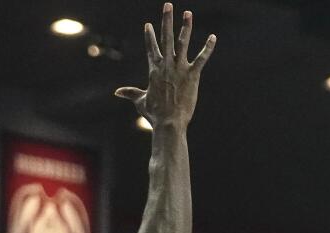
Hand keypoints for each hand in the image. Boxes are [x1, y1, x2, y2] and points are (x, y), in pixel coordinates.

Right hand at [114, 3, 215, 127]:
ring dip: (186, 26)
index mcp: (154, 69)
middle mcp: (166, 65)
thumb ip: (130, 93)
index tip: (148, 25)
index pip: (151, 48)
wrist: (169, 122)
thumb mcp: (140, 101)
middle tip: (168, 5)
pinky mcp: (192, 75)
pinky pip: (202, 58)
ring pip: (183, 43)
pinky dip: (208, 48)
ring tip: (188, 13)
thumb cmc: (154, 114)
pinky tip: (213, 37)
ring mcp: (180, 68)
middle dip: (166, 20)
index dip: (149, 35)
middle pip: (166, 37)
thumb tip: (116, 92)